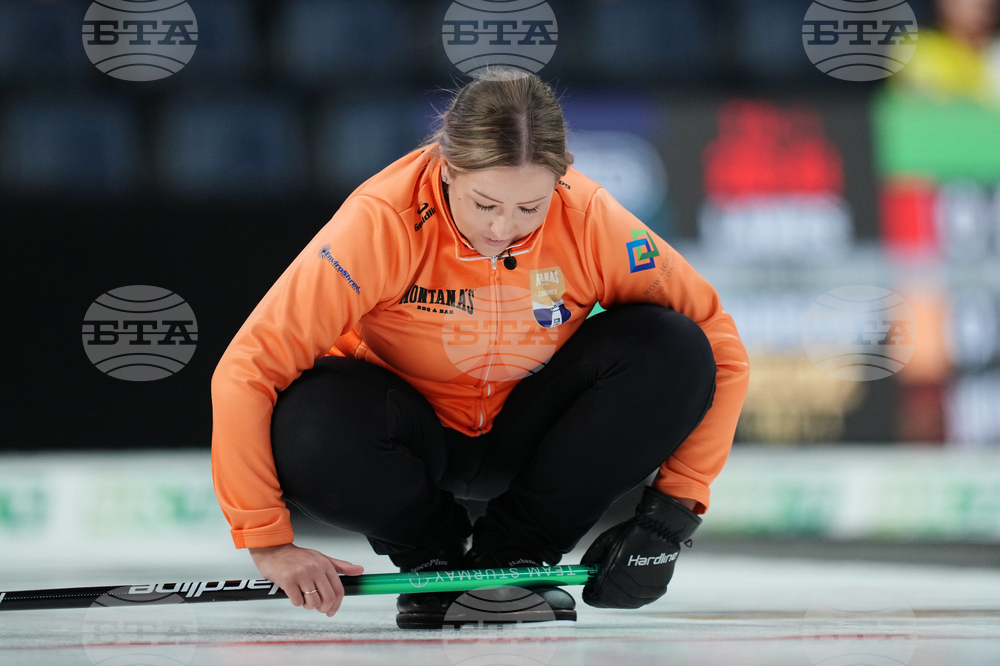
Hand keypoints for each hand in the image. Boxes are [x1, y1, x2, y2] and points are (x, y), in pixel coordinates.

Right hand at [249, 543, 363, 616]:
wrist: (273, 550)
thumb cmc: (297, 556)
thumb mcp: (321, 557)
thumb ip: (340, 566)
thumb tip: (359, 570)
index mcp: (325, 564)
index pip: (338, 590)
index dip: (337, 605)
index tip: (332, 611)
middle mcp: (315, 569)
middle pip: (327, 599)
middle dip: (323, 608)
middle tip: (318, 608)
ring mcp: (301, 575)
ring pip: (312, 602)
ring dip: (308, 605)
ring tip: (303, 597)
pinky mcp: (288, 581)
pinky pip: (297, 602)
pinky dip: (296, 602)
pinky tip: (293, 593)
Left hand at [580, 486, 700, 608]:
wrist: (658, 530)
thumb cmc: (632, 533)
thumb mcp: (605, 541)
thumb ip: (591, 557)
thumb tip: (584, 568)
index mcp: (612, 574)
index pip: (595, 597)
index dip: (590, 594)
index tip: (589, 590)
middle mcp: (628, 586)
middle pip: (609, 602)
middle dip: (602, 595)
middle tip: (601, 585)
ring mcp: (643, 590)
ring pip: (625, 603)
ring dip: (618, 596)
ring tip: (618, 581)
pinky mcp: (657, 590)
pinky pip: (642, 600)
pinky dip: (634, 595)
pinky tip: (632, 584)